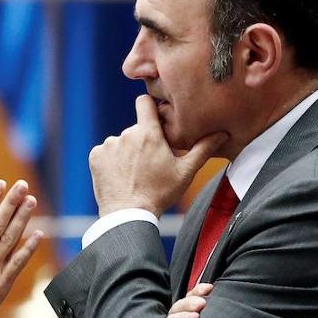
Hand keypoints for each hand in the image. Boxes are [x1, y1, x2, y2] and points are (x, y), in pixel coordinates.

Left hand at [89, 95, 227, 216]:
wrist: (128, 216)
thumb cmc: (159, 194)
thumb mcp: (185, 172)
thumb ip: (203, 149)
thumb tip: (223, 133)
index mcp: (148, 133)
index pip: (144, 101)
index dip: (150, 107)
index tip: (155, 118)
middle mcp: (126, 134)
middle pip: (136, 128)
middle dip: (143, 140)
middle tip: (150, 162)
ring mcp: (108, 145)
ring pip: (121, 141)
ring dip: (127, 152)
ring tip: (135, 173)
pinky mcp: (95, 156)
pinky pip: (105, 152)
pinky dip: (112, 161)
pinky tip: (121, 176)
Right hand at [163, 283, 211, 317]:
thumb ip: (209, 306)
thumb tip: (211, 289)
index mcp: (188, 308)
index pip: (191, 296)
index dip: (199, 291)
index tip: (209, 288)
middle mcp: (178, 316)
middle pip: (180, 306)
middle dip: (190, 303)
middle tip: (201, 305)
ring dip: (183, 317)